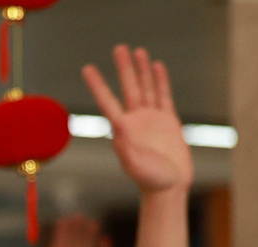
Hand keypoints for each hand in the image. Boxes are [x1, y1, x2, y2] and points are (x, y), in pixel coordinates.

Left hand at [81, 44, 190, 198]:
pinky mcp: (168, 122)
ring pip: (146, 88)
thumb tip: (119, 132)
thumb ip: (126, 149)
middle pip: (128, 88)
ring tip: (138, 50)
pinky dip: (160, 81)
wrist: (169, 188)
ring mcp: (152, 120)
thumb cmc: (150, 181)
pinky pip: (164, 96)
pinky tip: (157, 67)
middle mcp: (135, 121)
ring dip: (142, 70)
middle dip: (124, 68)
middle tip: (119, 48)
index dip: (98, 85)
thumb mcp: (136, 166)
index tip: (87, 68)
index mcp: (123, 130)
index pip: (108, 102)